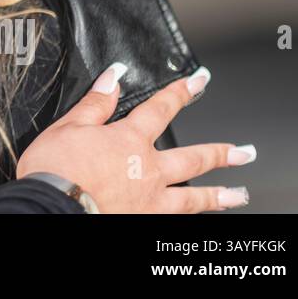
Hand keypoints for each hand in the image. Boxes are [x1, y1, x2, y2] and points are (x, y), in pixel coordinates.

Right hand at [16, 63, 254, 211]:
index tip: (199, 82)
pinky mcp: (143, 221)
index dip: (180, 93)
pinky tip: (200, 218)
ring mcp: (150, 200)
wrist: (52, 208)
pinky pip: (177, 219)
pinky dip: (192, 217)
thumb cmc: (56, 168)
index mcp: (129, 139)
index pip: (160, 109)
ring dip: (220, 194)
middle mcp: (148, 169)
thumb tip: (114, 77)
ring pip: (194, 197)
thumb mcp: (69, 126)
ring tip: (240, 194)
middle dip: (221, 152)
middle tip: (245, 152)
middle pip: (193, 158)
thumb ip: (96, 103)